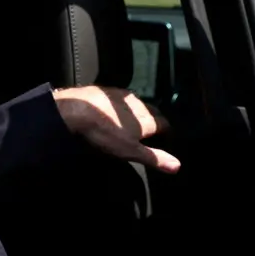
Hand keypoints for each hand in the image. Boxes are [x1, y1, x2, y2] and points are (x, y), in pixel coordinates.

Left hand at [53, 85, 180, 172]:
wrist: (76, 110)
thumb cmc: (104, 133)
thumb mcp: (129, 151)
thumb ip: (153, 157)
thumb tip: (179, 165)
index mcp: (146, 119)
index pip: (164, 124)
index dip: (167, 131)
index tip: (168, 137)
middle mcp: (138, 104)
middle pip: (152, 111)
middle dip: (155, 118)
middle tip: (153, 127)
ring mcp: (121, 95)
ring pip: (137, 102)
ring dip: (139, 109)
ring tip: (136, 118)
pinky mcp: (105, 89)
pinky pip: (119, 97)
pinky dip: (121, 104)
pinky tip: (115, 108)